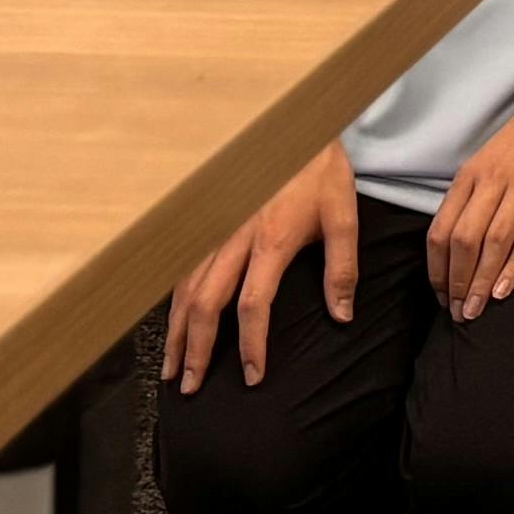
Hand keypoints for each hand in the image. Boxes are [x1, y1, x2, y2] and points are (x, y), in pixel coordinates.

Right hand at [166, 141, 359, 390]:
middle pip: (204, 304)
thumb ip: (342, 269)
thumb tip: (341, 317)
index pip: (252, 306)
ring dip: (175, 331)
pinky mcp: (207, 220)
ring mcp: (214, 228)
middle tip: (190, 388)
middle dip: (195, 350)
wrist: (294, 124)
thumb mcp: (343, 216)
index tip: (253, 377)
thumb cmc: (321, 171)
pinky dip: (170, 300)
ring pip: (184, 288)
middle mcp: (233, 238)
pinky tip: (169, 323)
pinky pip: (180, 267)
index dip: (250, 346)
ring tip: (171, 369)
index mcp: (270, 241)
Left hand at [427, 62, 513, 318]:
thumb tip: (459, 243)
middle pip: (462, 240)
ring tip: (475, 312)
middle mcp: (491, 180)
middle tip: (457, 314)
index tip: (440, 294)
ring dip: (481, 282)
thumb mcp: (490, 159)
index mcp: (470, 174)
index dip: (436, 269)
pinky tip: (505, 291)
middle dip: (456, 283)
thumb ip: (474, 195)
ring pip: (493, 242)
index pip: (440, 229)